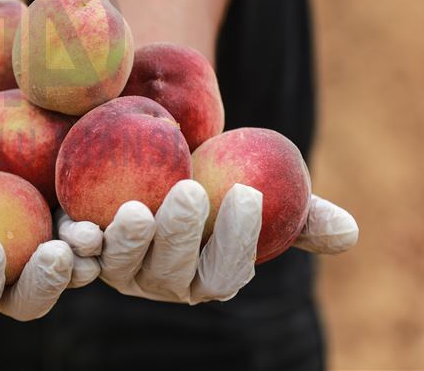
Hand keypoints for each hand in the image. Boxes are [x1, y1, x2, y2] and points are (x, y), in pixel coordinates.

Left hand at [57, 179, 357, 303]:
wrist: (151, 143)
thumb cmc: (211, 169)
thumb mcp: (253, 179)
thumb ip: (299, 209)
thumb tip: (347, 233)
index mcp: (208, 271)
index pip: (226, 270)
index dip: (239, 239)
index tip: (247, 192)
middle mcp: (163, 280)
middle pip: (171, 274)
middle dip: (181, 238)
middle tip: (189, 192)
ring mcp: (118, 269)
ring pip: (122, 270)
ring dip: (128, 245)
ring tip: (136, 209)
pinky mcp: (80, 248)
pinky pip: (76, 255)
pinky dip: (77, 245)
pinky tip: (82, 227)